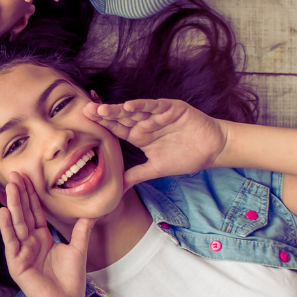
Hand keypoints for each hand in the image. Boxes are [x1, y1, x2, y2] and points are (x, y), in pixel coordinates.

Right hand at [0, 172, 93, 296]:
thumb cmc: (70, 281)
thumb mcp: (78, 250)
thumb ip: (81, 230)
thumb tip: (91, 213)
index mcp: (41, 238)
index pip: (35, 211)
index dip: (31, 195)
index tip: (27, 176)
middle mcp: (29, 242)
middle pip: (24, 213)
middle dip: (19, 193)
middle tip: (14, 173)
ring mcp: (21, 251)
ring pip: (17, 223)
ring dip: (12, 204)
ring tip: (10, 186)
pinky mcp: (16, 262)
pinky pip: (11, 241)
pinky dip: (6, 227)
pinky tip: (3, 212)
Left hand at [86, 99, 228, 187]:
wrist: (212, 149)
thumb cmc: (185, 157)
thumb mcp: (156, 169)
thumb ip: (136, 175)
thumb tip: (118, 190)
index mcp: (139, 135)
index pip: (116, 129)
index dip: (102, 125)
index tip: (84, 123)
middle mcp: (145, 123)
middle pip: (121, 117)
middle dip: (104, 114)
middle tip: (86, 111)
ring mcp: (157, 114)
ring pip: (135, 111)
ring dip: (119, 109)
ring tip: (102, 109)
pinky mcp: (172, 109)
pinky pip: (155, 106)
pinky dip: (144, 106)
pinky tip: (130, 106)